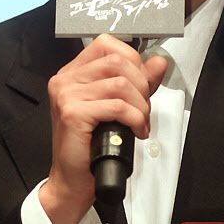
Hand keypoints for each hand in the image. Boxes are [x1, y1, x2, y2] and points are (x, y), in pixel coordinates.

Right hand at [39, 34, 166, 223]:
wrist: (73, 180)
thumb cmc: (92, 145)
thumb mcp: (119, 106)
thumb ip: (138, 82)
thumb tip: (158, 62)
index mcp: (74, 72)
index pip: (107, 44)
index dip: (132, 60)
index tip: (141, 82)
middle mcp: (66, 78)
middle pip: (117, 61)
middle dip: (141, 85)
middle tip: (142, 108)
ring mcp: (66, 94)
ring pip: (120, 83)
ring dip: (140, 105)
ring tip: (140, 122)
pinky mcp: (72, 112)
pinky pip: (117, 106)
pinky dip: (134, 118)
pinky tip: (135, 131)